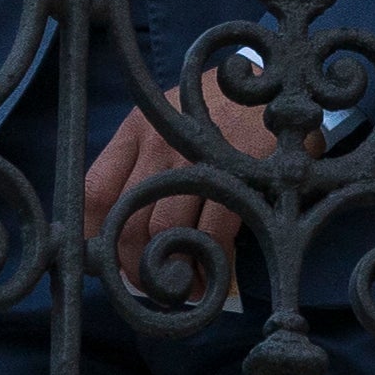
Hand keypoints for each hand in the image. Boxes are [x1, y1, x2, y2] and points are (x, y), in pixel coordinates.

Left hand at [82, 89, 282, 297]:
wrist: (280, 88)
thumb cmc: (221, 114)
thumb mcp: (171, 122)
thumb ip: (143, 164)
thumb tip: (123, 233)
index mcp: (137, 130)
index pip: (94, 191)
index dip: (94, 237)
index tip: (107, 263)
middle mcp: (159, 143)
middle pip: (126, 222)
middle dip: (134, 267)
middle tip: (153, 283)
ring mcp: (196, 161)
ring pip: (162, 234)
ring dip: (170, 273)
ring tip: (186, 286)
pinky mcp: (235, 179)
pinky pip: (209, 237)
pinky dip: (209, 268)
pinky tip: (214, 276)